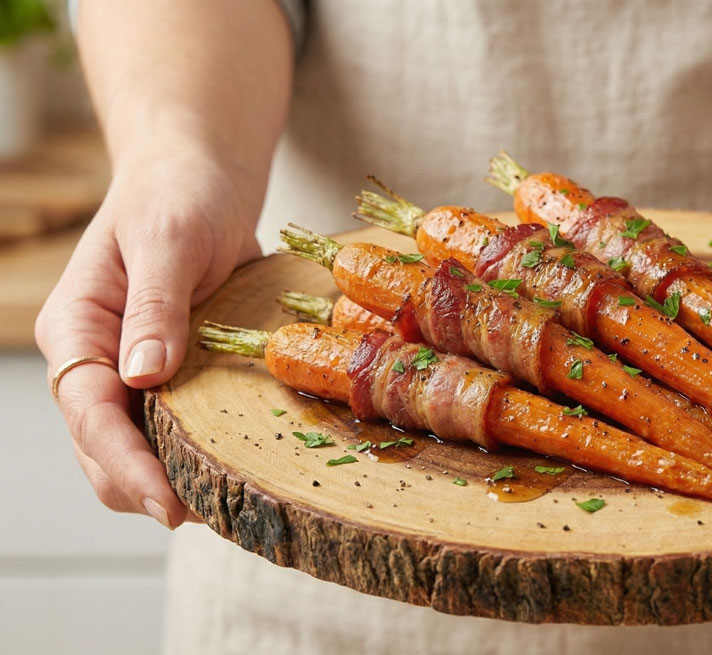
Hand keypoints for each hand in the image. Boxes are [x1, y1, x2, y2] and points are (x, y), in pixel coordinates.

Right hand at [35, 146, 262, 527]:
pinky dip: (196, 449)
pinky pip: (176, 422)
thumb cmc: (179, 194)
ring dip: (170, 476)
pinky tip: (234, 467)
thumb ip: (154, 306)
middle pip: (102, 445)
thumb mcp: (169, 239)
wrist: (202, 174)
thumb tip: (142, 376)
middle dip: (143, 486)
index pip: (88, 412)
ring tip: (222, 505)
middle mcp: (96, 357)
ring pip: (136, 444)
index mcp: (77, 327)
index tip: (164, 500)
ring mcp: (131, 368)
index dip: (123, 462)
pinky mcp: (173, 370)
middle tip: (203, 515)